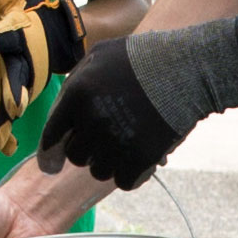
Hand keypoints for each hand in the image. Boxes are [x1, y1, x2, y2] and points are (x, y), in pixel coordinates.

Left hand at [0, 0, 86, 143]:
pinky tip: (2, 148)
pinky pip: (12, 113)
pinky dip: (8, 131)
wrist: (62, 32)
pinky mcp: (23, 92)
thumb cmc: (31, 7)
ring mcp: (27, 78)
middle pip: (18, 75)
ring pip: (16, 101)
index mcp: (17, 31)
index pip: (3, 34)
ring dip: (9, 121)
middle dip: (14, 91)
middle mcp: (24, 58)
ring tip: (1, 140)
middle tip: (11, 106)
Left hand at [34, 16, 237, 191]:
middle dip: (88, 148)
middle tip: (109, 137)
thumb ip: (74, 84)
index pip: (52, 136)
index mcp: (77, 95)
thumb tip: (58, 118)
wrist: (187, 68)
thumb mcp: (99, 56)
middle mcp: (92, 121)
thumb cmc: (141, 58)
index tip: (51, 167)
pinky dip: (131, 174)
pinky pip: (123, 181)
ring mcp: (116, 142)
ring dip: (110, 161)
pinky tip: (140, 160)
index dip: (50, 154)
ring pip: (98, 171)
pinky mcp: (140, 159)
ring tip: (128, 142)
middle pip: (76, 155)